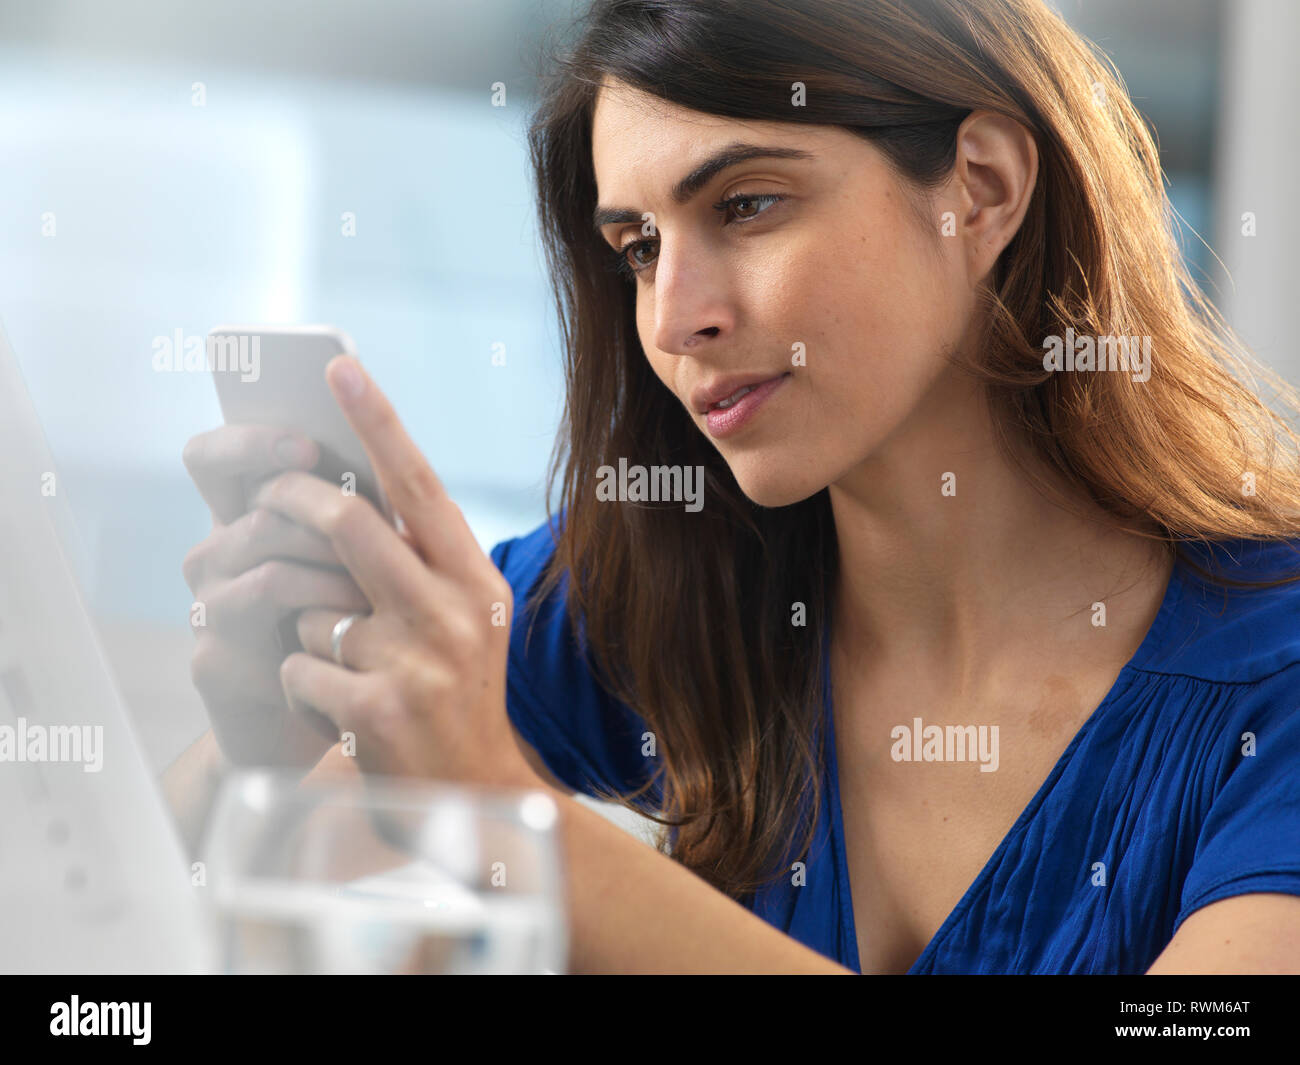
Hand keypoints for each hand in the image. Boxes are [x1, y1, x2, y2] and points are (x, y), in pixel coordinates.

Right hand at [181, 423, 370, 771]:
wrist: (332, 722)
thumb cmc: (355, 629)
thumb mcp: (363, 565)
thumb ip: (364, 518)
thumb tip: (396, 468)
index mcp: (247, 518)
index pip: (215, 458)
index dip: (249, 443)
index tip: (307, 448)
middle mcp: (215, 556)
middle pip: (258, 513)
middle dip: (328, 522)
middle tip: (378, 536)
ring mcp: (207, 610)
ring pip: (270, 572)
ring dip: (335, 581)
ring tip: (381, 597)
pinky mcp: (213, 665)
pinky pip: (272, 645)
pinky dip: (323, 638)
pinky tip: (356, 650)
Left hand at [249, 355, 540, 790]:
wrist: (475, 796)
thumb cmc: (456, 693)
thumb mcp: (462, 617)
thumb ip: (417, 559)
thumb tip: (343, 487)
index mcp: (475, 579)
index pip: (421, 486)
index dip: (378, 423)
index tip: (339, 368)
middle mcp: (454, 612)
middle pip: (351, 524)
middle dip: (293, 501)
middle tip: (264, 493)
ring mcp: (418, 663)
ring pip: (312, 607)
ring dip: (306, 633)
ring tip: (342, 666)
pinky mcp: (377, 711)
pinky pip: (296, 667)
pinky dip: (299, 684)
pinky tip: (334, 708)